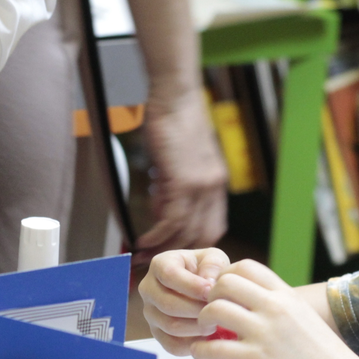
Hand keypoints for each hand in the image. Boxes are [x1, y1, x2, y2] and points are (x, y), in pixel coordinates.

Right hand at [132, 91, 228, 269]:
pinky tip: (143, 241)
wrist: (176, 95)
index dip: (192, 244)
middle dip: (177, 253)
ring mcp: (201, 186)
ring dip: (162, 248)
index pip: (211, 226)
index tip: (174, 253)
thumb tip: (161, 205)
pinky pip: (171, 220)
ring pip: (185, 231)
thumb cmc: (175, 120)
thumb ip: (175, 185)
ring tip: (142, 256)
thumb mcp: (181, 159)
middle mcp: (214, 188)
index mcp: (216, 183)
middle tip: (154, 262)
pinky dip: (156, 235)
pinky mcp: (184, 181)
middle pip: (201, 235)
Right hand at [140, 248, 230, 358]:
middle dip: (196, 310)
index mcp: (160, 265)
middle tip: (217, 311)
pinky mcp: (157, 333)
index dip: (191, 285)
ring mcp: (150, 312)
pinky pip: (172, 345)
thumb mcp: (214, 258)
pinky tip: (207, 337)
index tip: (211, 291)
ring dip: (196, 327)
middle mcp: (148, 289)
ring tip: (215, 322)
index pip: (169, 275)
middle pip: (168, 304)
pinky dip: (192, 344)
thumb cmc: (207, 270)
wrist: (203, 287)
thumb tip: (208, 284)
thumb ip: (213, 266)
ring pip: (170, 326)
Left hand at [191, 260, 358, 358]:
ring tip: (206, 332)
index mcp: (287, 296)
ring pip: (215, 309)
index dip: (225, 277)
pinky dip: (200, 350)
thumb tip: (261, 306)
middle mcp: (275, 308)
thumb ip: (282, 309)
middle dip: (210, 296)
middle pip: (225, 282)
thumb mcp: (306, 318)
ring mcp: (265, 333)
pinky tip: (203, 353)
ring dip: (202, 320)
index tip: (221, 293)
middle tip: (210, 313)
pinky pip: (213, 347)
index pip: (246, 267)